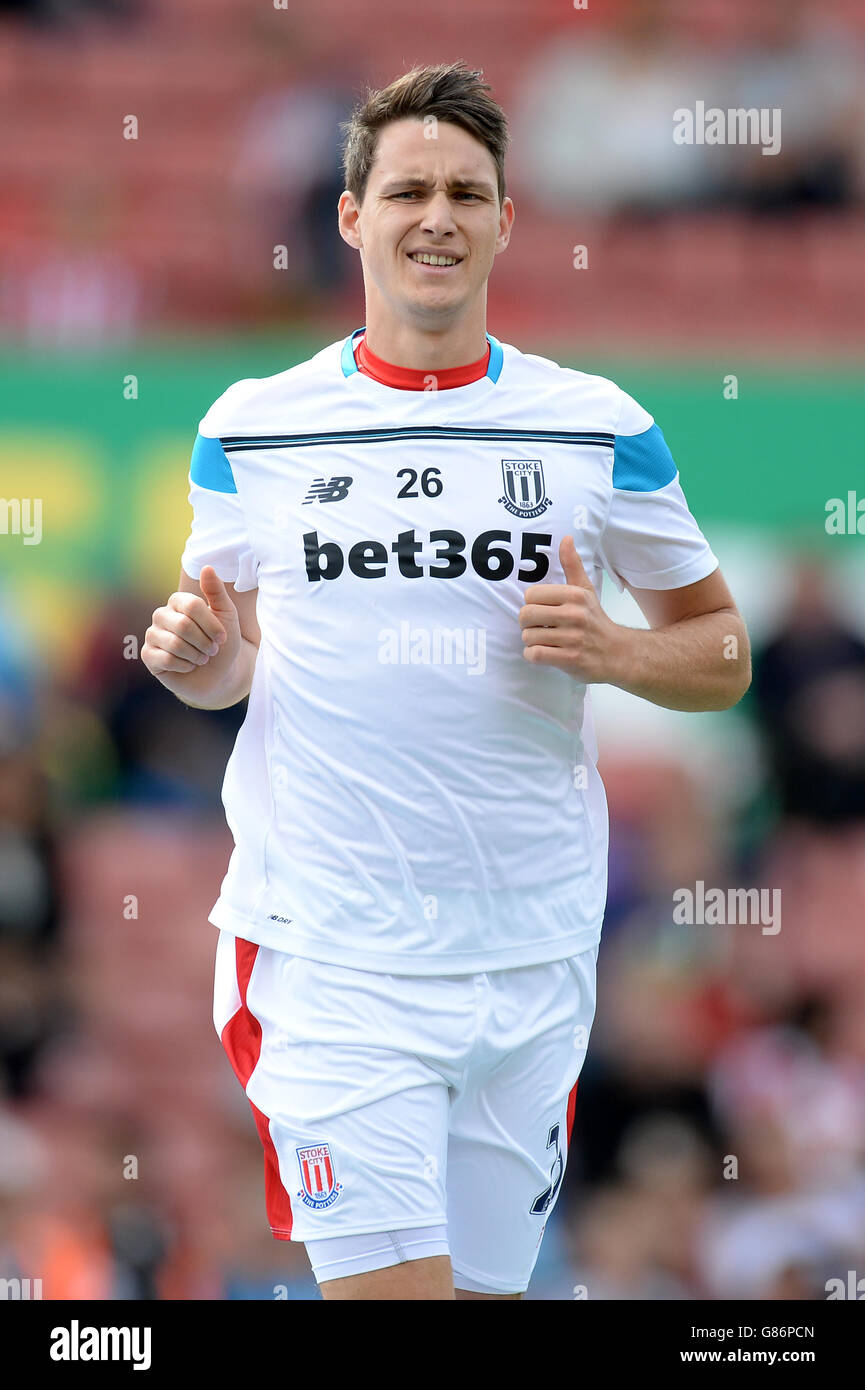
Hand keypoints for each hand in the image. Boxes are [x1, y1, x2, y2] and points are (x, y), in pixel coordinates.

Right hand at [142, 566, 239, 676]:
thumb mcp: (227, 615)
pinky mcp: (148, 656)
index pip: (192, 605)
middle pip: (183, 626)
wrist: (219, 673)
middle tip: (211, 651)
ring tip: (201, 658)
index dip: (211, 625)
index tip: (222, 637)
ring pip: (174, 644)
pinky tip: (188, 666)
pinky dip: (184, 666)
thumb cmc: (222, 643)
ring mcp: (153, 635)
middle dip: (204, 643)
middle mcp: (162, 615)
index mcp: (179, 602)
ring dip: (196, 656)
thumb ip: (217, 592)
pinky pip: (165, 660)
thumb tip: (207, 567)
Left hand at [518, 535, 624, 682]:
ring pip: (528, 637)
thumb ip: (572, 565)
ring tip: (545, 641)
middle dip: (527, 624)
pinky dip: (534, 656)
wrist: (617, 653)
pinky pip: (534, 655)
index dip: (532, 604)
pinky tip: (545, 653)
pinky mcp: (570, 659)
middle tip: (539, 627)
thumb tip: (567, 538)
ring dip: (531, 642)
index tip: (543, 610)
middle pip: (525, 615)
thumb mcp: (586, 590)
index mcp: (575, 595)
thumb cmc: (595, 620)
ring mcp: (572, 638)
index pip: (530, 595)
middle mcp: (574, 615)